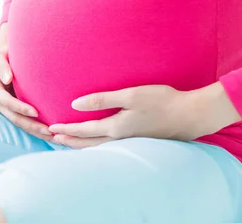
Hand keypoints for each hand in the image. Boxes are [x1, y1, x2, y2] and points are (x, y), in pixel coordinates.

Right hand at [0, 24, 52, 140]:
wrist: (6, 57)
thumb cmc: (4, 54)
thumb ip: (1, 65)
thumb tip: (7, 79)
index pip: (6, 102)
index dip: (20, 108)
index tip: (35, 112)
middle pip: (15, 118)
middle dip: (32, 126)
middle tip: (49, 131)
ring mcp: (5, 109)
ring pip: (21, 124)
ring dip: (36, 132)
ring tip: (54, 137)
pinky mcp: (14, 111)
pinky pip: (25, 122)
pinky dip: (37, 129)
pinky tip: (52, 134)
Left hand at [49, 83, 241, 148]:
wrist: (190, 115)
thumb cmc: (161, 101)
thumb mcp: (129, 95)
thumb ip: (102, 100)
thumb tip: (75, 104)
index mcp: (115, 128)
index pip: (84, 131)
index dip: (66, 129)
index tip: (51, 128)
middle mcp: (120, 138)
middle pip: (88, 144)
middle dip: (69, 141)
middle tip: (53, 139)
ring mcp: (130, 141)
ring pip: (98, 147)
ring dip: (81, 145)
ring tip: (69, 142)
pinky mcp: (139, 139)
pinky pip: (110, 146)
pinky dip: (96, 144)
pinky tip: (97, 140)